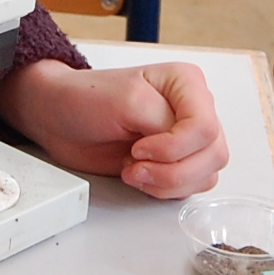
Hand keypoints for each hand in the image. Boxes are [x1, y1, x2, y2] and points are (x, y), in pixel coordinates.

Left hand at [0, 60, 228, 199]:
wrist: (60, 119)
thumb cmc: (86, 100)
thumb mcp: (127, 99)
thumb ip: (162, 121)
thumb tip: (181, 147)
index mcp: (188, 84)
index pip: (206, 127)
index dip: (174, 147)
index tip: (139, 148)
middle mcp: (194, 110)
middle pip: (213, 154)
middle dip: (172, 169)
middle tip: (134, 164)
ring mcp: (187, 139)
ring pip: (207, 174)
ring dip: (168, 182)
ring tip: (133, 170)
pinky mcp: (176, 163)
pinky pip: (192, 187)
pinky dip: (165, 190)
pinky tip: (139, 177)